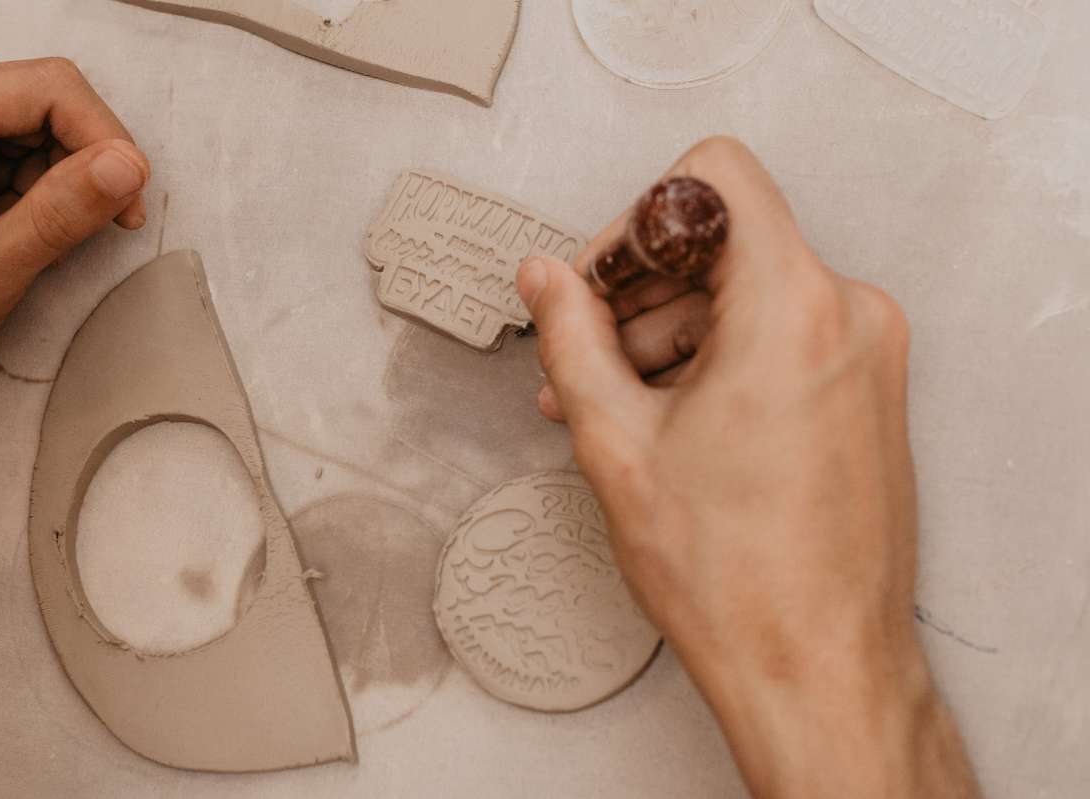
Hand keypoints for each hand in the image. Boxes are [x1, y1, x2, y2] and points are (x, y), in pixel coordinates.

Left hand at [0, 56, 150, 376]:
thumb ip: (56, 219)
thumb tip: (126, 168)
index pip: (46, 88)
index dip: (104, 138)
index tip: (128, 193)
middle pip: (44, 97)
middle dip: (82, 164)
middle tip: (90, 224)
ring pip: (35, 115)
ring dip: (53, 176)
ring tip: (24, 232)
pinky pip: (11, 130)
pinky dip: (28, 178)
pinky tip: (6, 217)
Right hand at [517, 137, 977, 797]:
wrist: (817, 666)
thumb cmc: (734, 577)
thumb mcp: (617, 441)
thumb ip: (570, 338)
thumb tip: (543, 280)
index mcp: (791, 306)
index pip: (713, 177)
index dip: (637, 220)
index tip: (600, 281)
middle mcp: (847, 314)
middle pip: (720, 243)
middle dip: (638, 295)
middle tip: (583, 357)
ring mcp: (866, 353)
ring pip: (744, 293)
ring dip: (667, 338)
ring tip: (613, 408)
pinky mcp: (866, 389)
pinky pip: (778, 335)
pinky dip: (715, 361)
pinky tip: (664, 421)